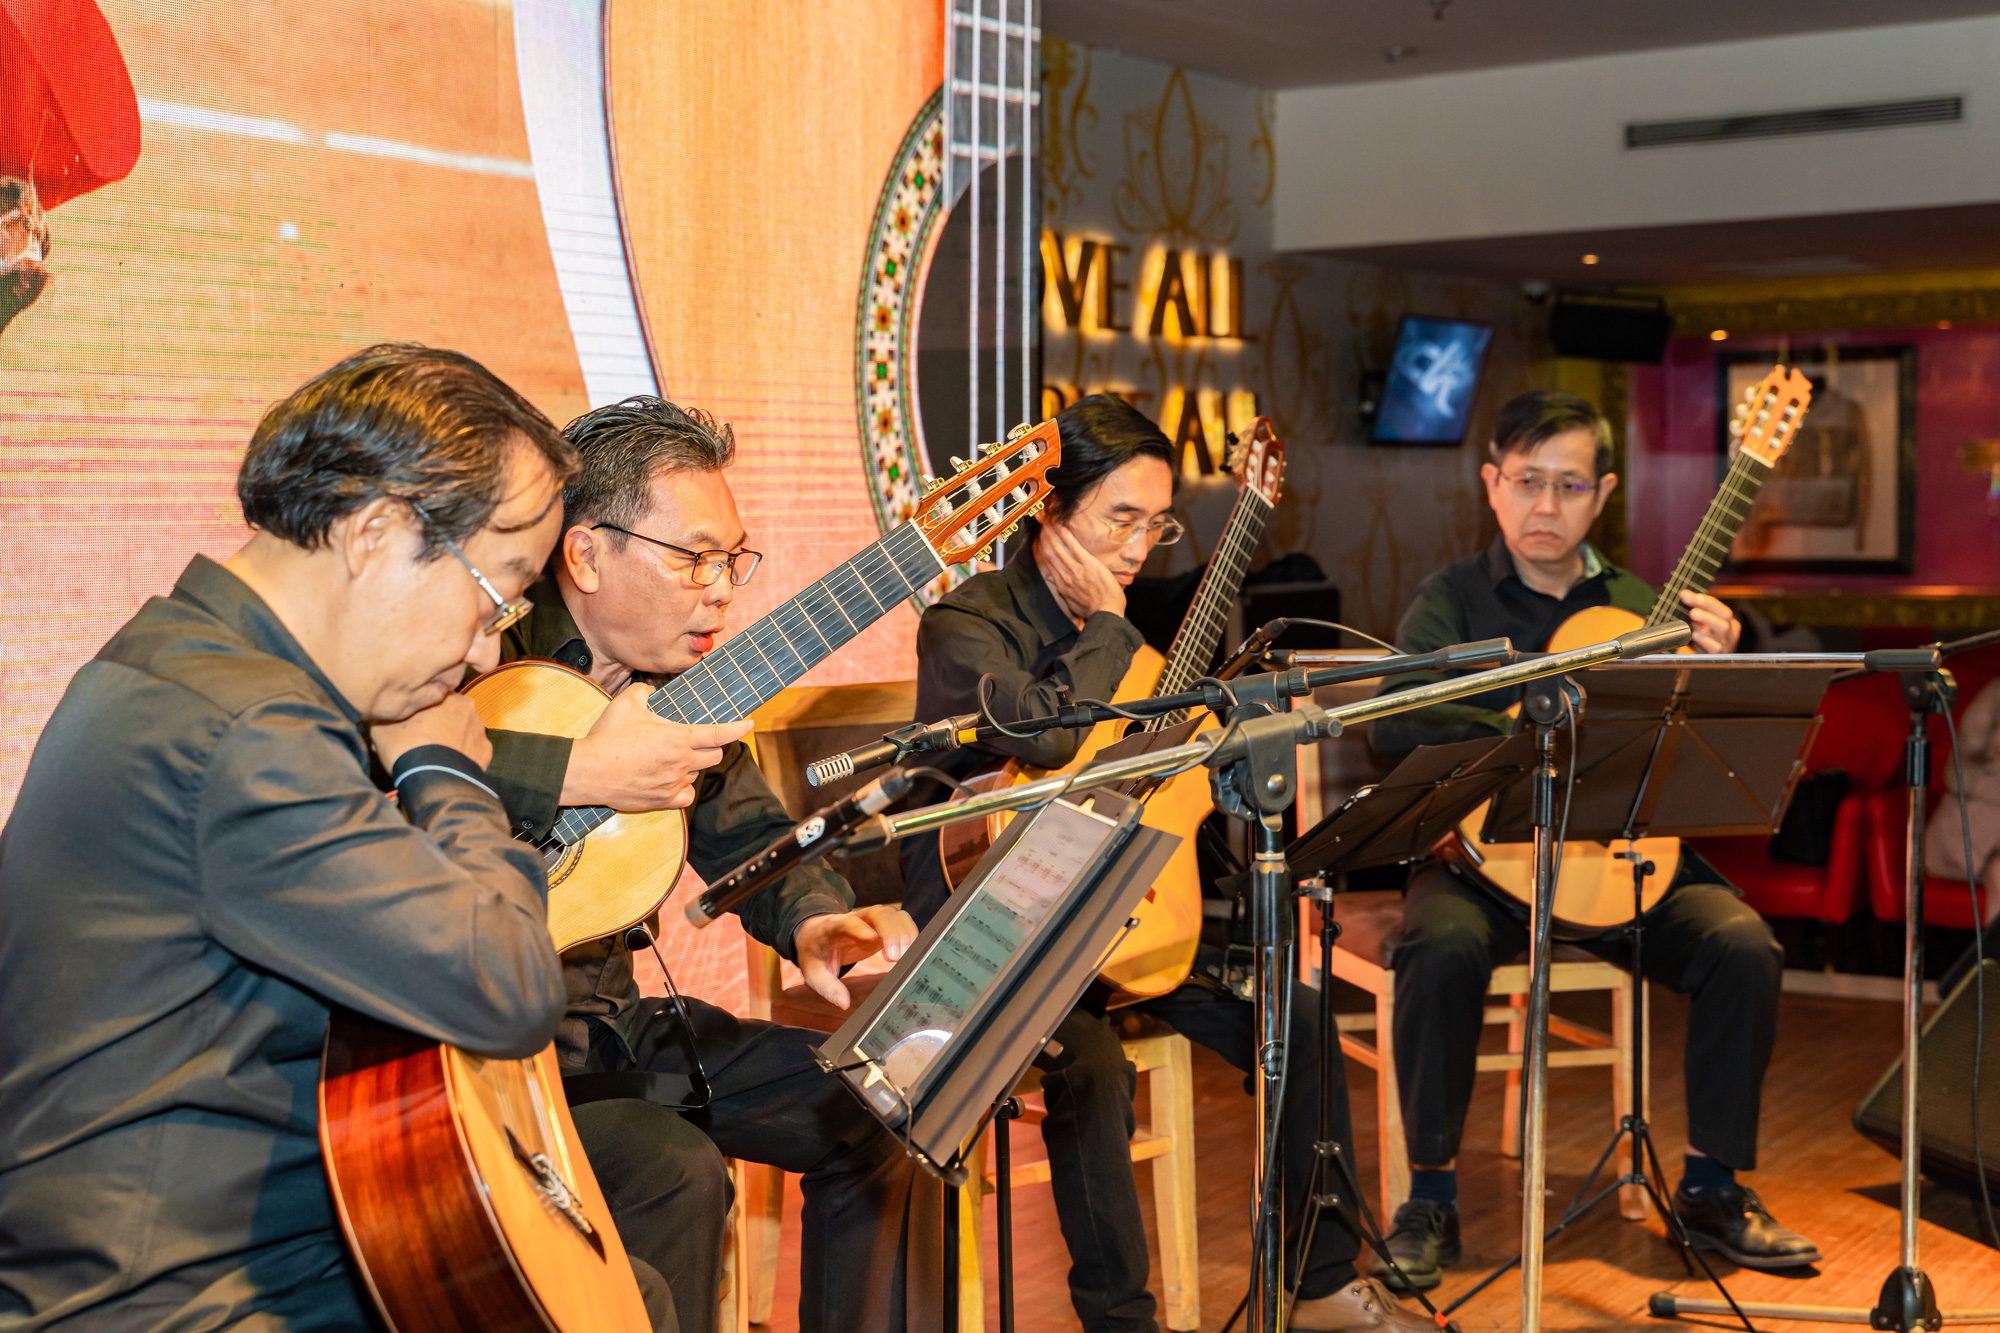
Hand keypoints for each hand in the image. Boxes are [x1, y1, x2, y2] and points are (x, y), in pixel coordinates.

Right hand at [373, 693, 492, 769]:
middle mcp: (468, 709)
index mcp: (446, 696)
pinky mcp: (485, 752)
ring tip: (433, 754)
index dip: (420, 711)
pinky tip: (447, 763)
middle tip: (419, 739)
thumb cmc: (408, 748)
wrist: (432, 779)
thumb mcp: (383, 727)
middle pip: (450, 713)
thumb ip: (387, 716)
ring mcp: (480, 731)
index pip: (433, 697)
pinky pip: (472, 750)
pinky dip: (462, 755)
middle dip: (438, 724)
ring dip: (451, 739)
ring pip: (463, 731)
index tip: (410, 722)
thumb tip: (383, 719)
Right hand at [561, 685, 752, 810]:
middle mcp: (681, 762)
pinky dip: (683, 788)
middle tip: (693, 741)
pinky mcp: (662, 800)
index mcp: (678, 738)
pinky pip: (686, 796)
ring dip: (691, 766)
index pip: (719, 733)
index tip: (749, 723)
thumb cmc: (607, 736)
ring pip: (697, 775)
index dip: (738, 728)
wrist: (589, 770)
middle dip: (710, 747)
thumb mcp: (626, 702)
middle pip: (714, 756)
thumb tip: (650, 690)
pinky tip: (671, 780)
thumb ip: (644, 691)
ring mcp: (673, 783)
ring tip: (668, 759)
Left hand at [793, 905, 917, 1009]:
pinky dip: (909, 932)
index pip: (847, 923)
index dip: (860, 929)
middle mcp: (854, 918)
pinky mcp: (881, 925)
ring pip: (892, 914)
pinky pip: (900, 921)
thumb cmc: (816, 954)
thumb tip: (843, 1003)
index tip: (872, 939)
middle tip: (895, 958)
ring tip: (905, 957)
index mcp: (833, 928)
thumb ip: (827, 987)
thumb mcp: (812, 973)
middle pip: (877, 914)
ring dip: (903, 932)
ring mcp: (870, 919)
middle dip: (890, 932)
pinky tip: (911, 951)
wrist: (816, 934)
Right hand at [1036, 522, 1125, 622]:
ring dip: (1052, 534)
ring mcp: (1075, 569)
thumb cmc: (1093, 611)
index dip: (1043, 551)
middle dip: (1045, 538)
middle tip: (1042, 525)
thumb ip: (1066, 592)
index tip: (1041, 541)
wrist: (1105, 612)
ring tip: (1048, 522)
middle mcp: (1064, 575)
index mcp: (1062, 585)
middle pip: (1050, 554)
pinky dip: (1065, 535)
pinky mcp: (1087, 563)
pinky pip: (1073, 546)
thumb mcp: (1074, 604)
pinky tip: (1060, 525)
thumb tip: (1059, 584)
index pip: (1049, 564)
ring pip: (1058, 548)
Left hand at [1680, 590, 1741, 654]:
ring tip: (1692, 617)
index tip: (1689, 595)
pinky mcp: (1718, 656)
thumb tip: (1684, 594)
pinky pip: (1714, 647)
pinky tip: (1694, 635)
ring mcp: (1727, 645)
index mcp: (1729, 623)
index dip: (1706, 601)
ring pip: (1722, 629)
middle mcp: (1731, 633)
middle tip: (1692, 604)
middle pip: (1724, 615)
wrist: (1704, 666)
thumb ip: (1696, 610)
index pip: (1721, 608)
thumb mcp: (1701, 626)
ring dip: (1706, 620)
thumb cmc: (1703, 643)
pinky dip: (1704, 639)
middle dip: (1707, 607)